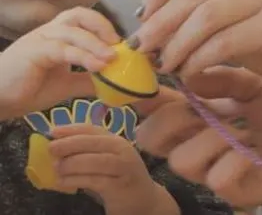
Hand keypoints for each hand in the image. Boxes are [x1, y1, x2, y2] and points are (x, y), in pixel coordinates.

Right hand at [0, 7, 119, 119]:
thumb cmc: (27, 88)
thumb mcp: (65, 84)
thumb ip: (87, 80)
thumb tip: (113, 83)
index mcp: (59, 34)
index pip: (86, 19)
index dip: (105, 27)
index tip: (123, 44)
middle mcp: (51, 31)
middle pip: (80, 14)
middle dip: (102, 25)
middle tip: (119, 44)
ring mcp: (41, 38)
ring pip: (74, 30)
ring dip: (97, 43)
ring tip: (113, 58)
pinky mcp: (34, 51)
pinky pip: (63, 49)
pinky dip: (84, 56)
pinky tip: (98, 66)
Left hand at [50, 125, 175, 214]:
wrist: (143, 200)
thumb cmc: (119, 178)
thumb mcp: (106, 160)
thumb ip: (88, 153)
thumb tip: (59, 148)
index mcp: (116, 140)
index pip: (93, 129)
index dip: (72, 129)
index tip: (52, 131)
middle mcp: (122, 149)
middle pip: (94, 142)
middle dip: (70, 143)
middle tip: (51, 149)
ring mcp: (123, 167)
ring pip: (95, 161)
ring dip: (72, 163)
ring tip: (56, 168)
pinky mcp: (120, 186)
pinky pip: (95, 180)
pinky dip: (76, 180)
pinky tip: (62, 182)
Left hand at [131, 0, 261, 95]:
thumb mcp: (242, 11)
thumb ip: (208, 5)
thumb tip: (154, 20)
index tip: (142, 16)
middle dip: (161, 21)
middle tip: (143, 46)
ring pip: (206, 16)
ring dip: (177, 43)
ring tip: (164, 63)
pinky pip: (224, 41)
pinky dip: (200, 59)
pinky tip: (189, 72)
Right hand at [136, 67, 261, 208]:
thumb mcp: (256, 86)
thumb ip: (224, 80)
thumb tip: (187, 73)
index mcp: (202, 115)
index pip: (162, 109)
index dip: (149, 96)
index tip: (152, 78)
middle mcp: (201, 142)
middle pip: (153, 140)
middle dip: (167, 119)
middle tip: (193, 107)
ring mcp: (215, 168)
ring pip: (181, 160)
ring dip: (207, 139)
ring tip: (236, 130)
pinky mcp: (236, 190)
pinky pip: (217, 178)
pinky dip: (233, 160)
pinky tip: (251, 150)